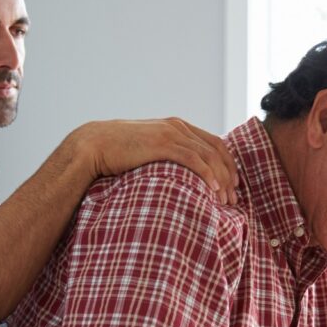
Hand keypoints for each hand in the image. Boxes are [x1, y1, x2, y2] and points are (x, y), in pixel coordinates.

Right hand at [72, 118, 238, 204]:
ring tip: (225, 200)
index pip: (214, 143)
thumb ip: (165, 157)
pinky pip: (193, 159)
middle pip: (217, 149)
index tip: (232, 186)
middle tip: (234, 199)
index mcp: (177, 126)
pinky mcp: (162, 143)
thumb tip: (178, 178)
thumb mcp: (148, 152)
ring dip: (221, 179)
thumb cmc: (118, 153)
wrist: (93, 145)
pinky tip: (214, 189)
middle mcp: (178, 126)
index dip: (228, 164)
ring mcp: (170, 133)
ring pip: (208, 155)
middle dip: (229, 175)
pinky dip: (207, 174)